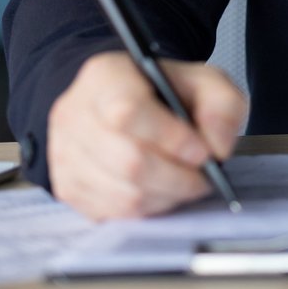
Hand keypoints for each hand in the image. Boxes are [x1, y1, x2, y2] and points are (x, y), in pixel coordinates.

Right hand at [46, 51, 247, 219]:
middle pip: (127, 161)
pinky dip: (147, 209)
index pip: (127, 112)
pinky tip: (162, 191)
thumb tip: (217, 146)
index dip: (170, 138)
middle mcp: (75, 113)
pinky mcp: (67, 186)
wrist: (130, 103)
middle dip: (176, 176)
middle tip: (203, 176)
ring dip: (166, 195)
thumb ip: (223, 106)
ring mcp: (65, 153)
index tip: (202, 151)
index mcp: (105, 75)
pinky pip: (112, 213)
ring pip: (122, 193)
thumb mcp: (206, 82)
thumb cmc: (166, 92)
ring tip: (186, 183)